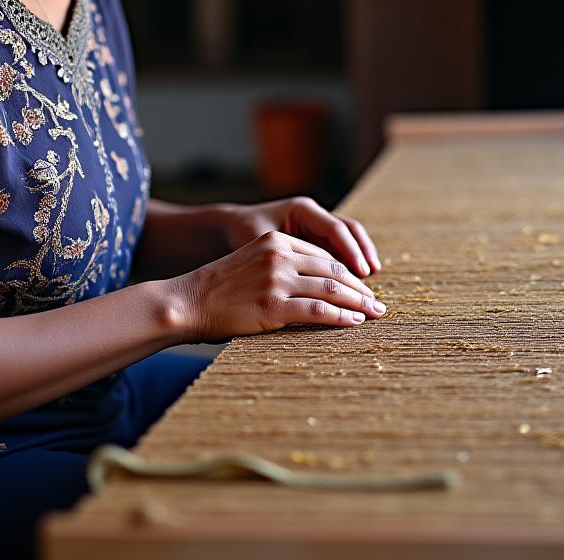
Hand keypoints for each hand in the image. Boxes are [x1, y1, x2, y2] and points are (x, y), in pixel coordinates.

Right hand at [177, 230, 386, 342]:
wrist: (185, 301)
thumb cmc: (217, 289)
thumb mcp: (252, 263)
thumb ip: (282, 267)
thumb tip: (316, 285)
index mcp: (276, 241)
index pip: (323, 256)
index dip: (347, 272)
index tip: (362, 287)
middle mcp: (279, 256)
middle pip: (333, 270)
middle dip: (360, 288)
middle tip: (378, 303)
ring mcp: (277, 280)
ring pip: (332, 289)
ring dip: (358, 303)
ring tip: (374, 313)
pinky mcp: (273, 306)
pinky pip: (318, 311)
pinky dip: (341, 317)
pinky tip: (354, 322)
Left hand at [216, 196, 381, 278]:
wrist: (229, 228)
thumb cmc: (240, 235)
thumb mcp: (257, 245)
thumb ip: (280, 258)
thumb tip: (300, 279)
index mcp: (301, 210)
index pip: (335, 229)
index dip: (351, 251)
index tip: (361, 272)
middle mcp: (312, 214)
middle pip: (347, 230)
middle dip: (362, 252)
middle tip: (371, 274)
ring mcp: (314, 224)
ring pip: (347, 236)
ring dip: (360, 254)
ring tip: (372, 274)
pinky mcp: (314, 236)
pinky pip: (337, 246)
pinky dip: (348, 259)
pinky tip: (355, 277)